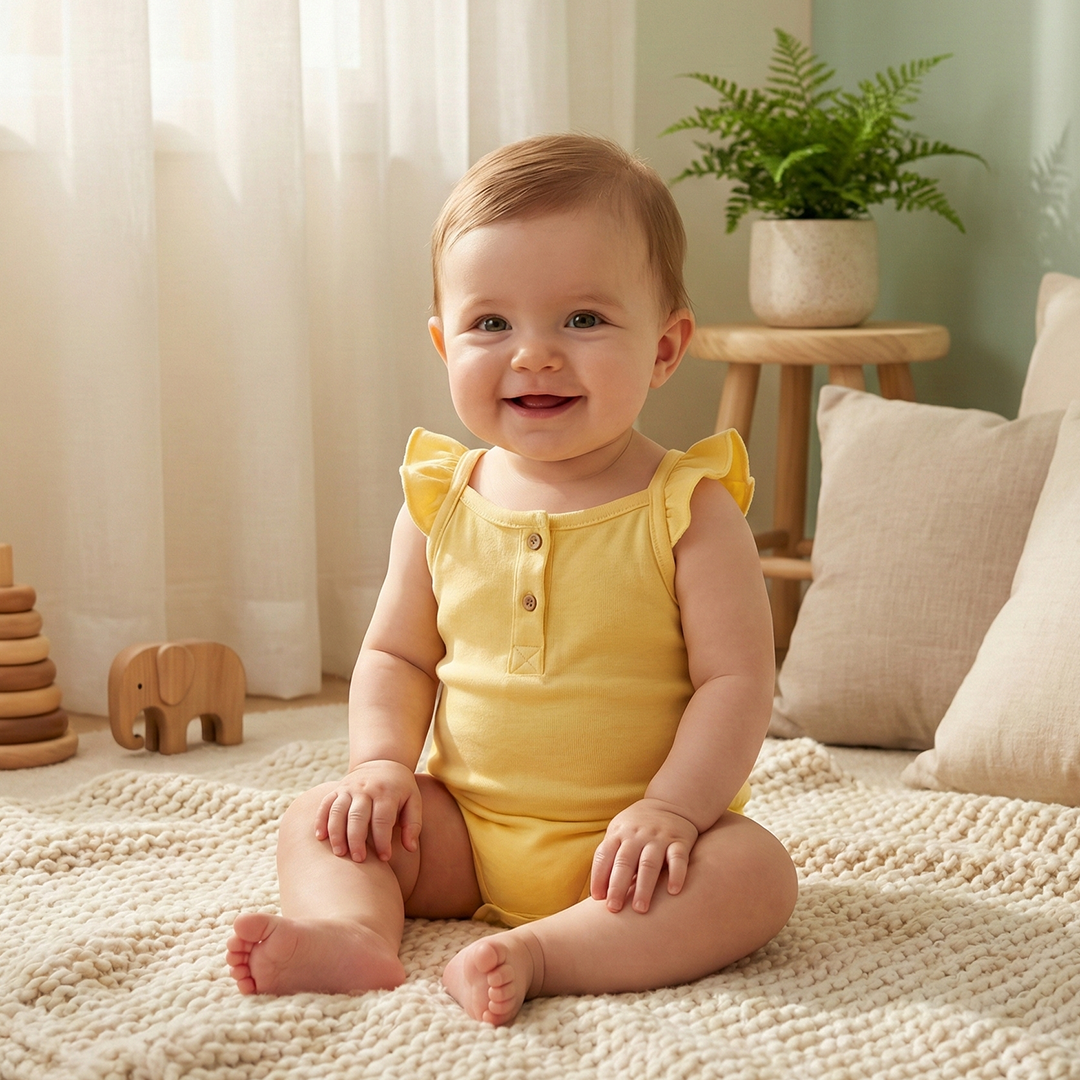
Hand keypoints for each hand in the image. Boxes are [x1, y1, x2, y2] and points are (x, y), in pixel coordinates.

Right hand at [314, 760, 421, 862]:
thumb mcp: (413, 801)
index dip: (382, 840)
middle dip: (357, 840)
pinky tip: (320, 837)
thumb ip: (413, 824)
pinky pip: (325, 804)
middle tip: (359, 860)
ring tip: (339, 853)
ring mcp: (349, 788)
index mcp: (387, 793)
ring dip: (336, 833)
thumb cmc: (400, 789)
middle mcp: (366, 789)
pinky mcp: (337, 789)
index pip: (382, 819)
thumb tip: (410, 848)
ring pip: (338, 811)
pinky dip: (321, 820)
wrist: (383, 762)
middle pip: (357, 816)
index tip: (384, 858)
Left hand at [590, 799, 698, 913]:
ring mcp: (659, 838)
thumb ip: (609, 858)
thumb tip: (596, 894)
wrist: (671, 804)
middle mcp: (637, 836)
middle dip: (618, 886)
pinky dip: (677, 874)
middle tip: (614, 909)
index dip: (599, 877)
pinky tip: (673, 891)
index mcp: (619, 834)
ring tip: (640, 909)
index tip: (598, 898)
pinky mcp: (680, 842)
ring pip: (649, 863)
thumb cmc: (637, 828)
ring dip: (644, 886)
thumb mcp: (619, 833)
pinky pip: (678, 858)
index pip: (604, 855)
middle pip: (625, 862)